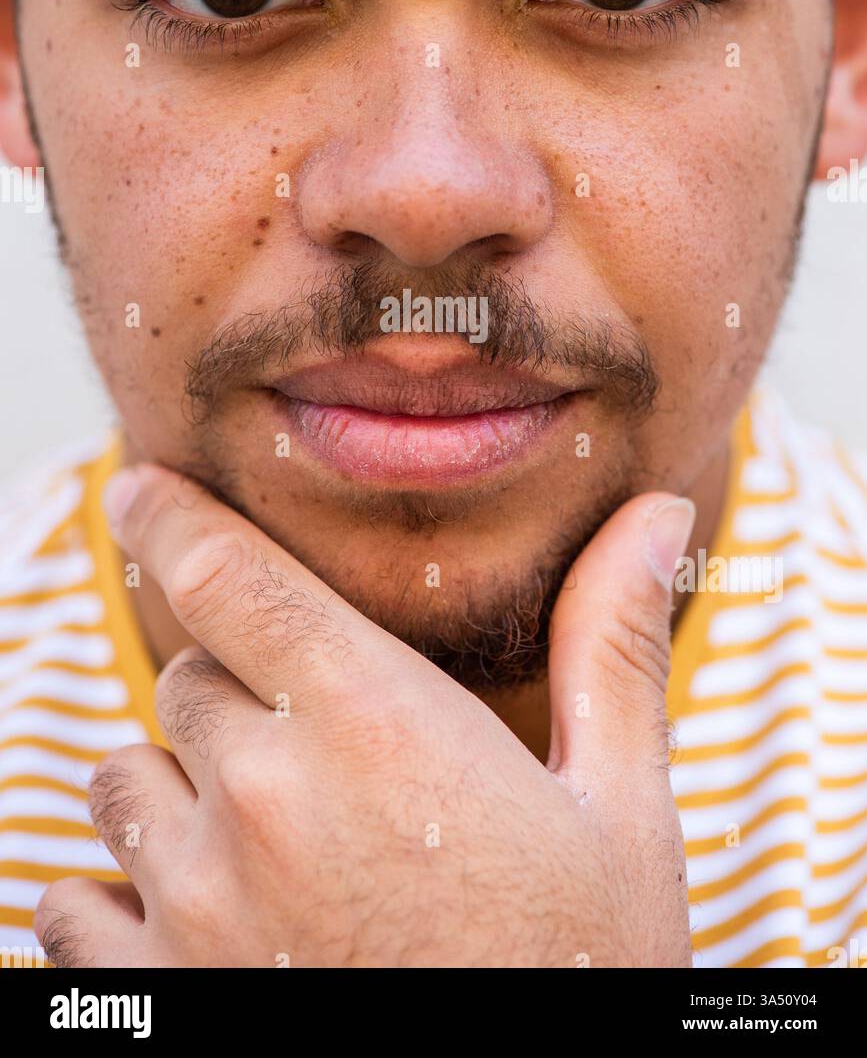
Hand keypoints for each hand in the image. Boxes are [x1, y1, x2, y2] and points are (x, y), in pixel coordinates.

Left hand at [34, 467, 694, 967]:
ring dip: (174, 783)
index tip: (138, 488)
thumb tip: (654, 517)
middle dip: (234, 687)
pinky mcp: (154, 996)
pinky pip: (72, 900)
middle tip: (312, 742)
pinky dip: (114, 890)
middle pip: (188, 676)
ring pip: (125, 777)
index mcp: (375, 724)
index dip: (168, 516)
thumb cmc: (580, 973)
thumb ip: (612, 647)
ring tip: (265, 832)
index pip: (226, 575)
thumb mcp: (621, 810)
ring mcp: (196, 904)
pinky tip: (200, 914)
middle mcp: (263, 798)